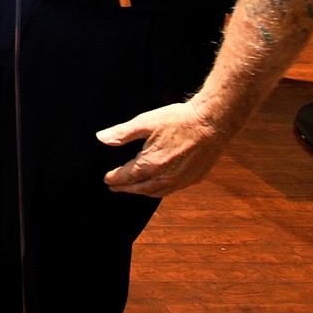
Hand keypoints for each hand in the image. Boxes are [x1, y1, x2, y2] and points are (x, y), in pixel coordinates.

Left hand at [97, 100, 231, 196]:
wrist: (212, 123)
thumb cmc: (179, 120)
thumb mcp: (145, 122)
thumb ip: (122, 133)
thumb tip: (101, 138)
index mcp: (150, 165)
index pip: (126, 177)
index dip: (114, 178)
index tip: (106, 179)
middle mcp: (165, 178)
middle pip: (140, 188)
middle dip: (125, 188)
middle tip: (115, 187)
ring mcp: (181, 181)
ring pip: (156, 192)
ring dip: (142, 192)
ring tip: (134, 189)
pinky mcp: (194, 178)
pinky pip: (172, 190)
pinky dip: (160, 190)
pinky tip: (158, 186)